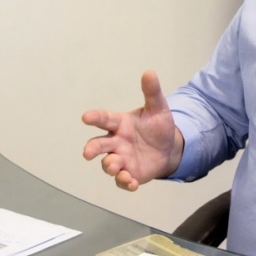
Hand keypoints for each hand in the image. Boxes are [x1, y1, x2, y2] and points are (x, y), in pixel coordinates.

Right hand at [82, 70, 182, 190]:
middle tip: (87, 152)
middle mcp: (117, 142)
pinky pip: (123, 180)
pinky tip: (133, 183)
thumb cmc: (157, 126)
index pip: (105, 119)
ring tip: (116, 167)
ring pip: (109, 164)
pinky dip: (125, 182)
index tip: (86, 117)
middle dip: (92, 148)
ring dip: (110, 166)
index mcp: (120, 123)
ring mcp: (122, 159)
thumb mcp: (158, 108)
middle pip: (99, 144)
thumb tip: (149, 72)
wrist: (169, 148)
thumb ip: (152, 92)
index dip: (95, 117)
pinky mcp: (130, 173)